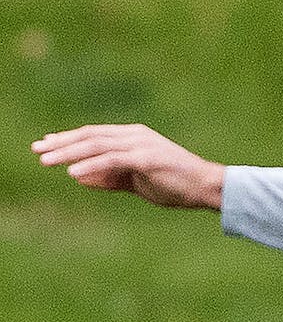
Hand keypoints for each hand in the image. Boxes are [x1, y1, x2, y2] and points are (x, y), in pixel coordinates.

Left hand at [33, 124, 225, 209]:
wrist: (206, 187)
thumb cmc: (174, 185)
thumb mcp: (136, 181)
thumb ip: (109, 178)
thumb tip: (78, 177)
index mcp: (134, 137)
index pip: (94, 134)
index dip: (68, 139)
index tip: (45, 144)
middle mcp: (135, 136)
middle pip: (91, 135)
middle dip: (61, 143)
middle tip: (37, 150)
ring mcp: (142, 145)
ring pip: (97, 145)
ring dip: (69, 153)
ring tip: (47, 161)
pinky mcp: (147, 158)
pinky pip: (112, 160)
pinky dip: (91, 165)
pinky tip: (72, 173)